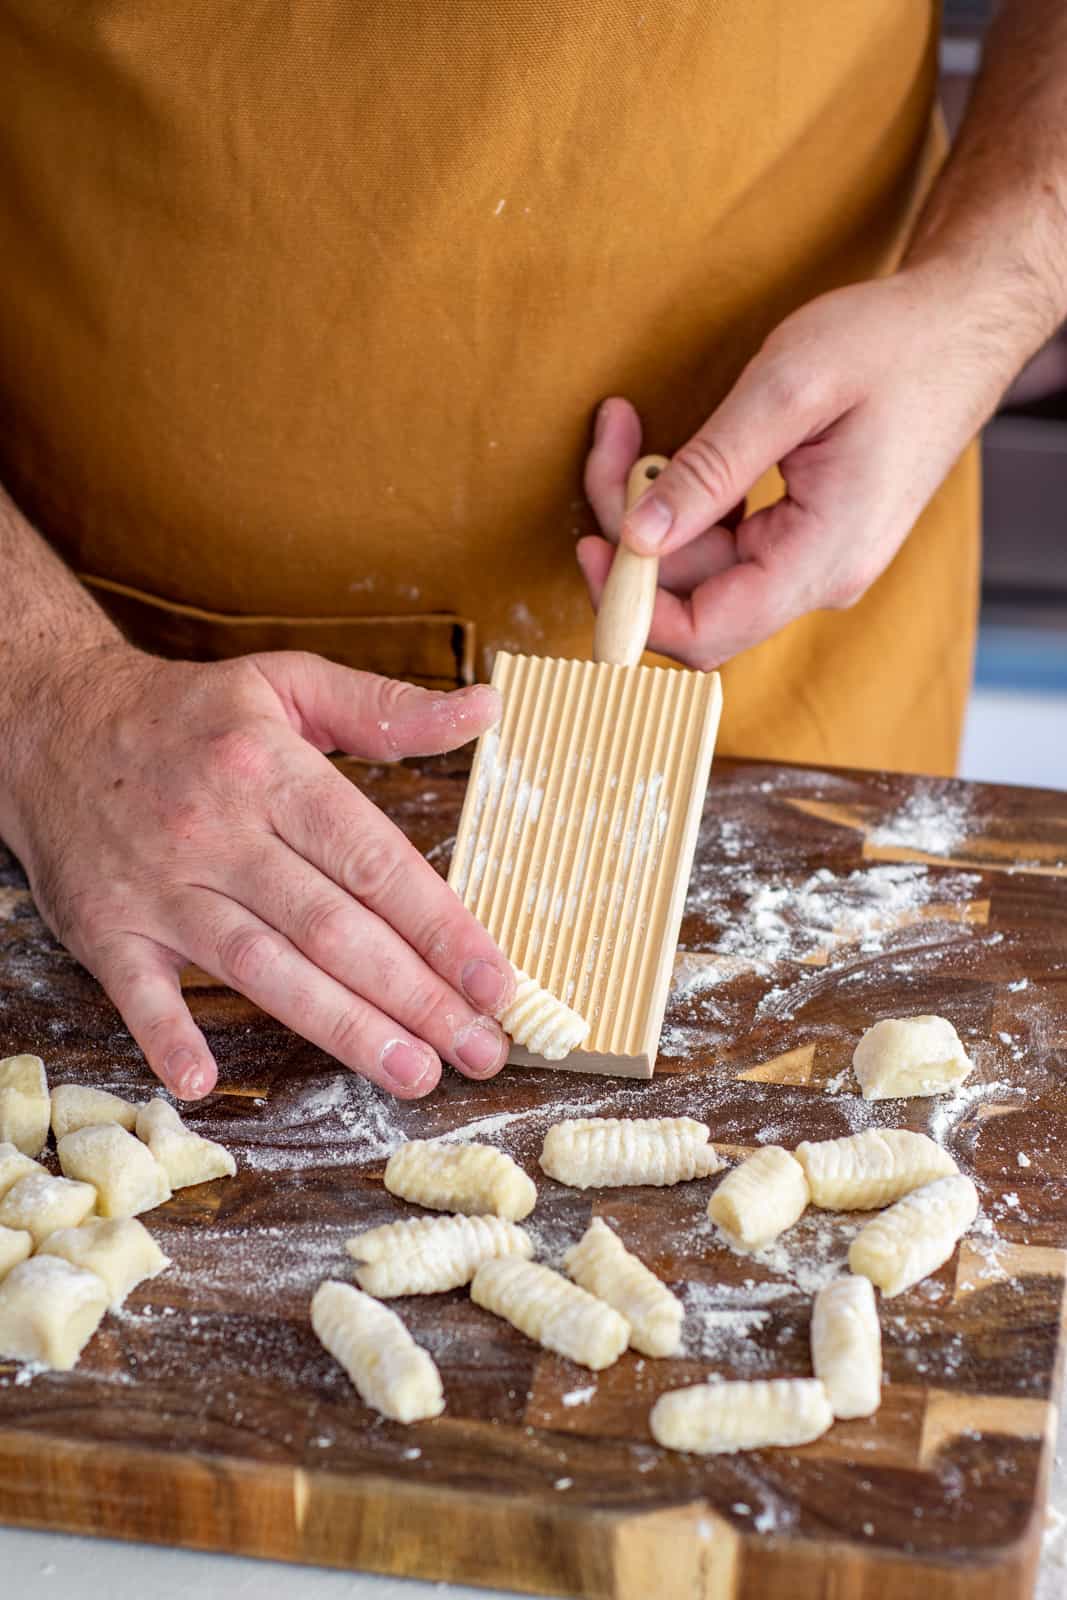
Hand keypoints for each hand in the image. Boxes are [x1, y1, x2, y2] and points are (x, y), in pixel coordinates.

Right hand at [2, 644, 514, 1100]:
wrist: (54, 721)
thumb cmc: (190, 713)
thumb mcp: (288, 684)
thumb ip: (386, 707)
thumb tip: (486, 709)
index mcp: (273, 771)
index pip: (374, 861)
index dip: (441, 927)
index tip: (496, 982)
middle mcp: (220, 830)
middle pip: (332, 928)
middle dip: (415, 996)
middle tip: (480, 1049)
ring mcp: (160, 884)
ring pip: (261, 966)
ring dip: (339, 1026)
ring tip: (413, 1073)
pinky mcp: (106, 926)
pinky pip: (136, 989)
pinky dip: (166, 1034)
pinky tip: (205, 1080)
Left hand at [579, 264, 1014, 666]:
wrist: (961, 326)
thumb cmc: (895, 345)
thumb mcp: (790, 388)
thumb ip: (711, 468)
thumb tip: (639, 537)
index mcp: (824, 558)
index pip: (707, 633)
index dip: (635, 607)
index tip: (594, 546)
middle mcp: (818, 576)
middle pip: (691, 594)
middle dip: (633, 529)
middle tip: (612, 440)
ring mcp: (811, 560)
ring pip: (699, 564)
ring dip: (651, 506)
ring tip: (628, 430)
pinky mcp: (801, 535)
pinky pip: (721, 540)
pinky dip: (683, 499)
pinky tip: (665, 449)